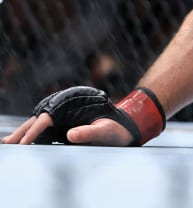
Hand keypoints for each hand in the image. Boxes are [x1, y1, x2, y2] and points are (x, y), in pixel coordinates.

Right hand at [1, 86, 164, 145]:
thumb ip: (89, 133)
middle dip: (23, 131)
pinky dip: (31, 134)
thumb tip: (71, 135)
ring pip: (38, 123)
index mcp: (73, 107)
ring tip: (8, 143)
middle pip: (38, 119)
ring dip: (23, 132)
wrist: (124, 127)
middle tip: (8, 143)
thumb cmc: (116, 129)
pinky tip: (21, 142)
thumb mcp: (105, 131)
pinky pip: (44, 128)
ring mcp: (64, 117)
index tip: (25, 143)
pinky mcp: (64, 124)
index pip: (47, 119)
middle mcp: (66, 109)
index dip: (34, 131)